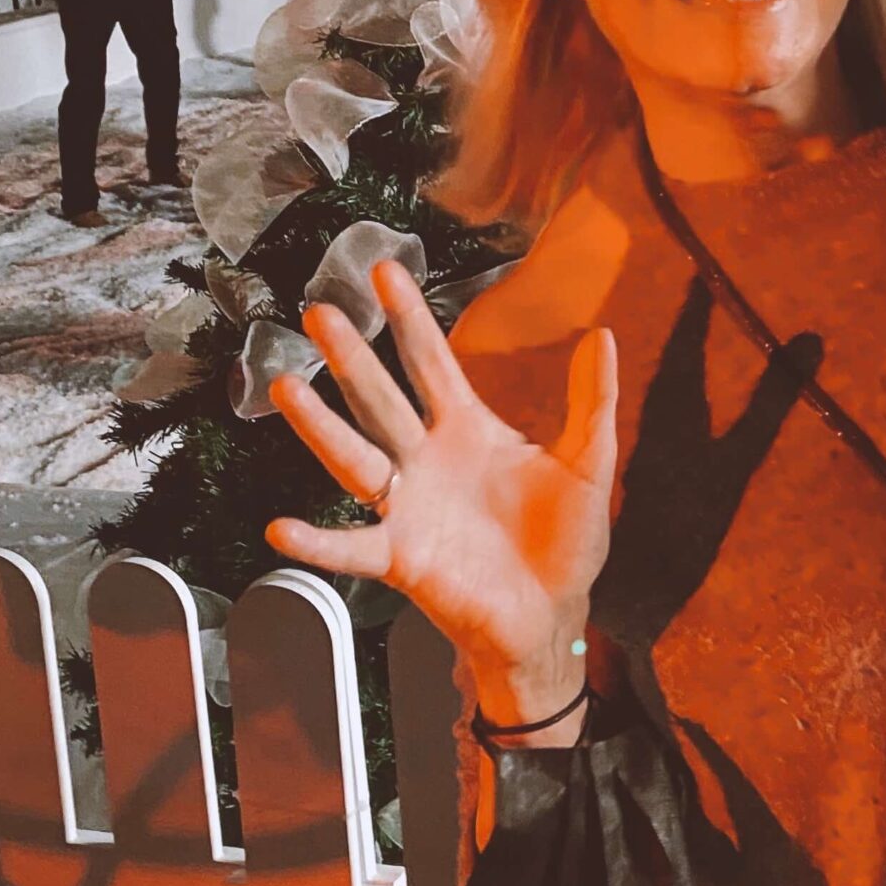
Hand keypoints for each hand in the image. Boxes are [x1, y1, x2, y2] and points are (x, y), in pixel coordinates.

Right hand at [266, 260, 618, 721]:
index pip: (431, 361)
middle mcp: (427, 460)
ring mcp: (409, 508)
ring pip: (355, 458)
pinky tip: (284, 529)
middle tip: (319, 312)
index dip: (409, 317)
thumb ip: (592, 402)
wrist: (554, 615)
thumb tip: (602, 334)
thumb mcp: (587, 464)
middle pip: (381, 398)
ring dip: (320, 426)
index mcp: (468, 430)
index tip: (384, 271)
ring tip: (286, 387)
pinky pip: (352, 548)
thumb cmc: (565, 542)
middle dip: (351, 356)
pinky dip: (318, 541)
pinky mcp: (403, 558)